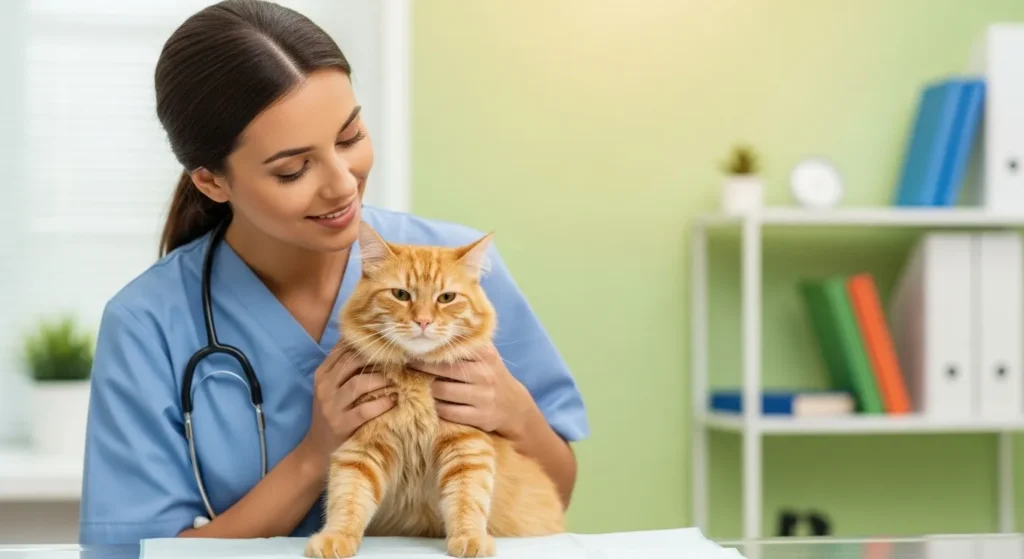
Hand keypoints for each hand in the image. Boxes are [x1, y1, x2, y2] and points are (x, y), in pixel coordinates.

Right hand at [303, 346, 394, 458]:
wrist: (317, 448)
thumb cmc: (332, 413)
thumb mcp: (332, 388)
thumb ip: (345, 367)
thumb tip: (370, 343)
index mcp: (322, 374)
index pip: (343, 349)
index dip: (367, 344)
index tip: (387, 343)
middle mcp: (324, 387)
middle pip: (351, 361)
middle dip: (377, 358)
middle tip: (399, 359)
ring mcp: (331, 406)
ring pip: (358, 383)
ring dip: (382, 379)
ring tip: (399, 379)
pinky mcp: (341, 424)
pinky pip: (364, 410)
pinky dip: (382, 403)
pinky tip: (394, 400)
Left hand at [411, 343, 535, 439]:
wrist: (514, 406)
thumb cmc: (491, 375)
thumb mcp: (487, 355)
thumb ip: (467, 341)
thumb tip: (438, 326)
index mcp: (485, 354)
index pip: (453, 347)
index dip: (431, 348)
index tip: (414, 346)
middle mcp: (485, 374)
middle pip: (442, 369)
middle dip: (422, 367)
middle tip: (408, 364)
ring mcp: (483, 397)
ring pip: (441, 391)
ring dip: (427, 388)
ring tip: (415, 383)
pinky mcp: (480, 417)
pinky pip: (447, 412)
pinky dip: (436, 407)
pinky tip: (431, 402)